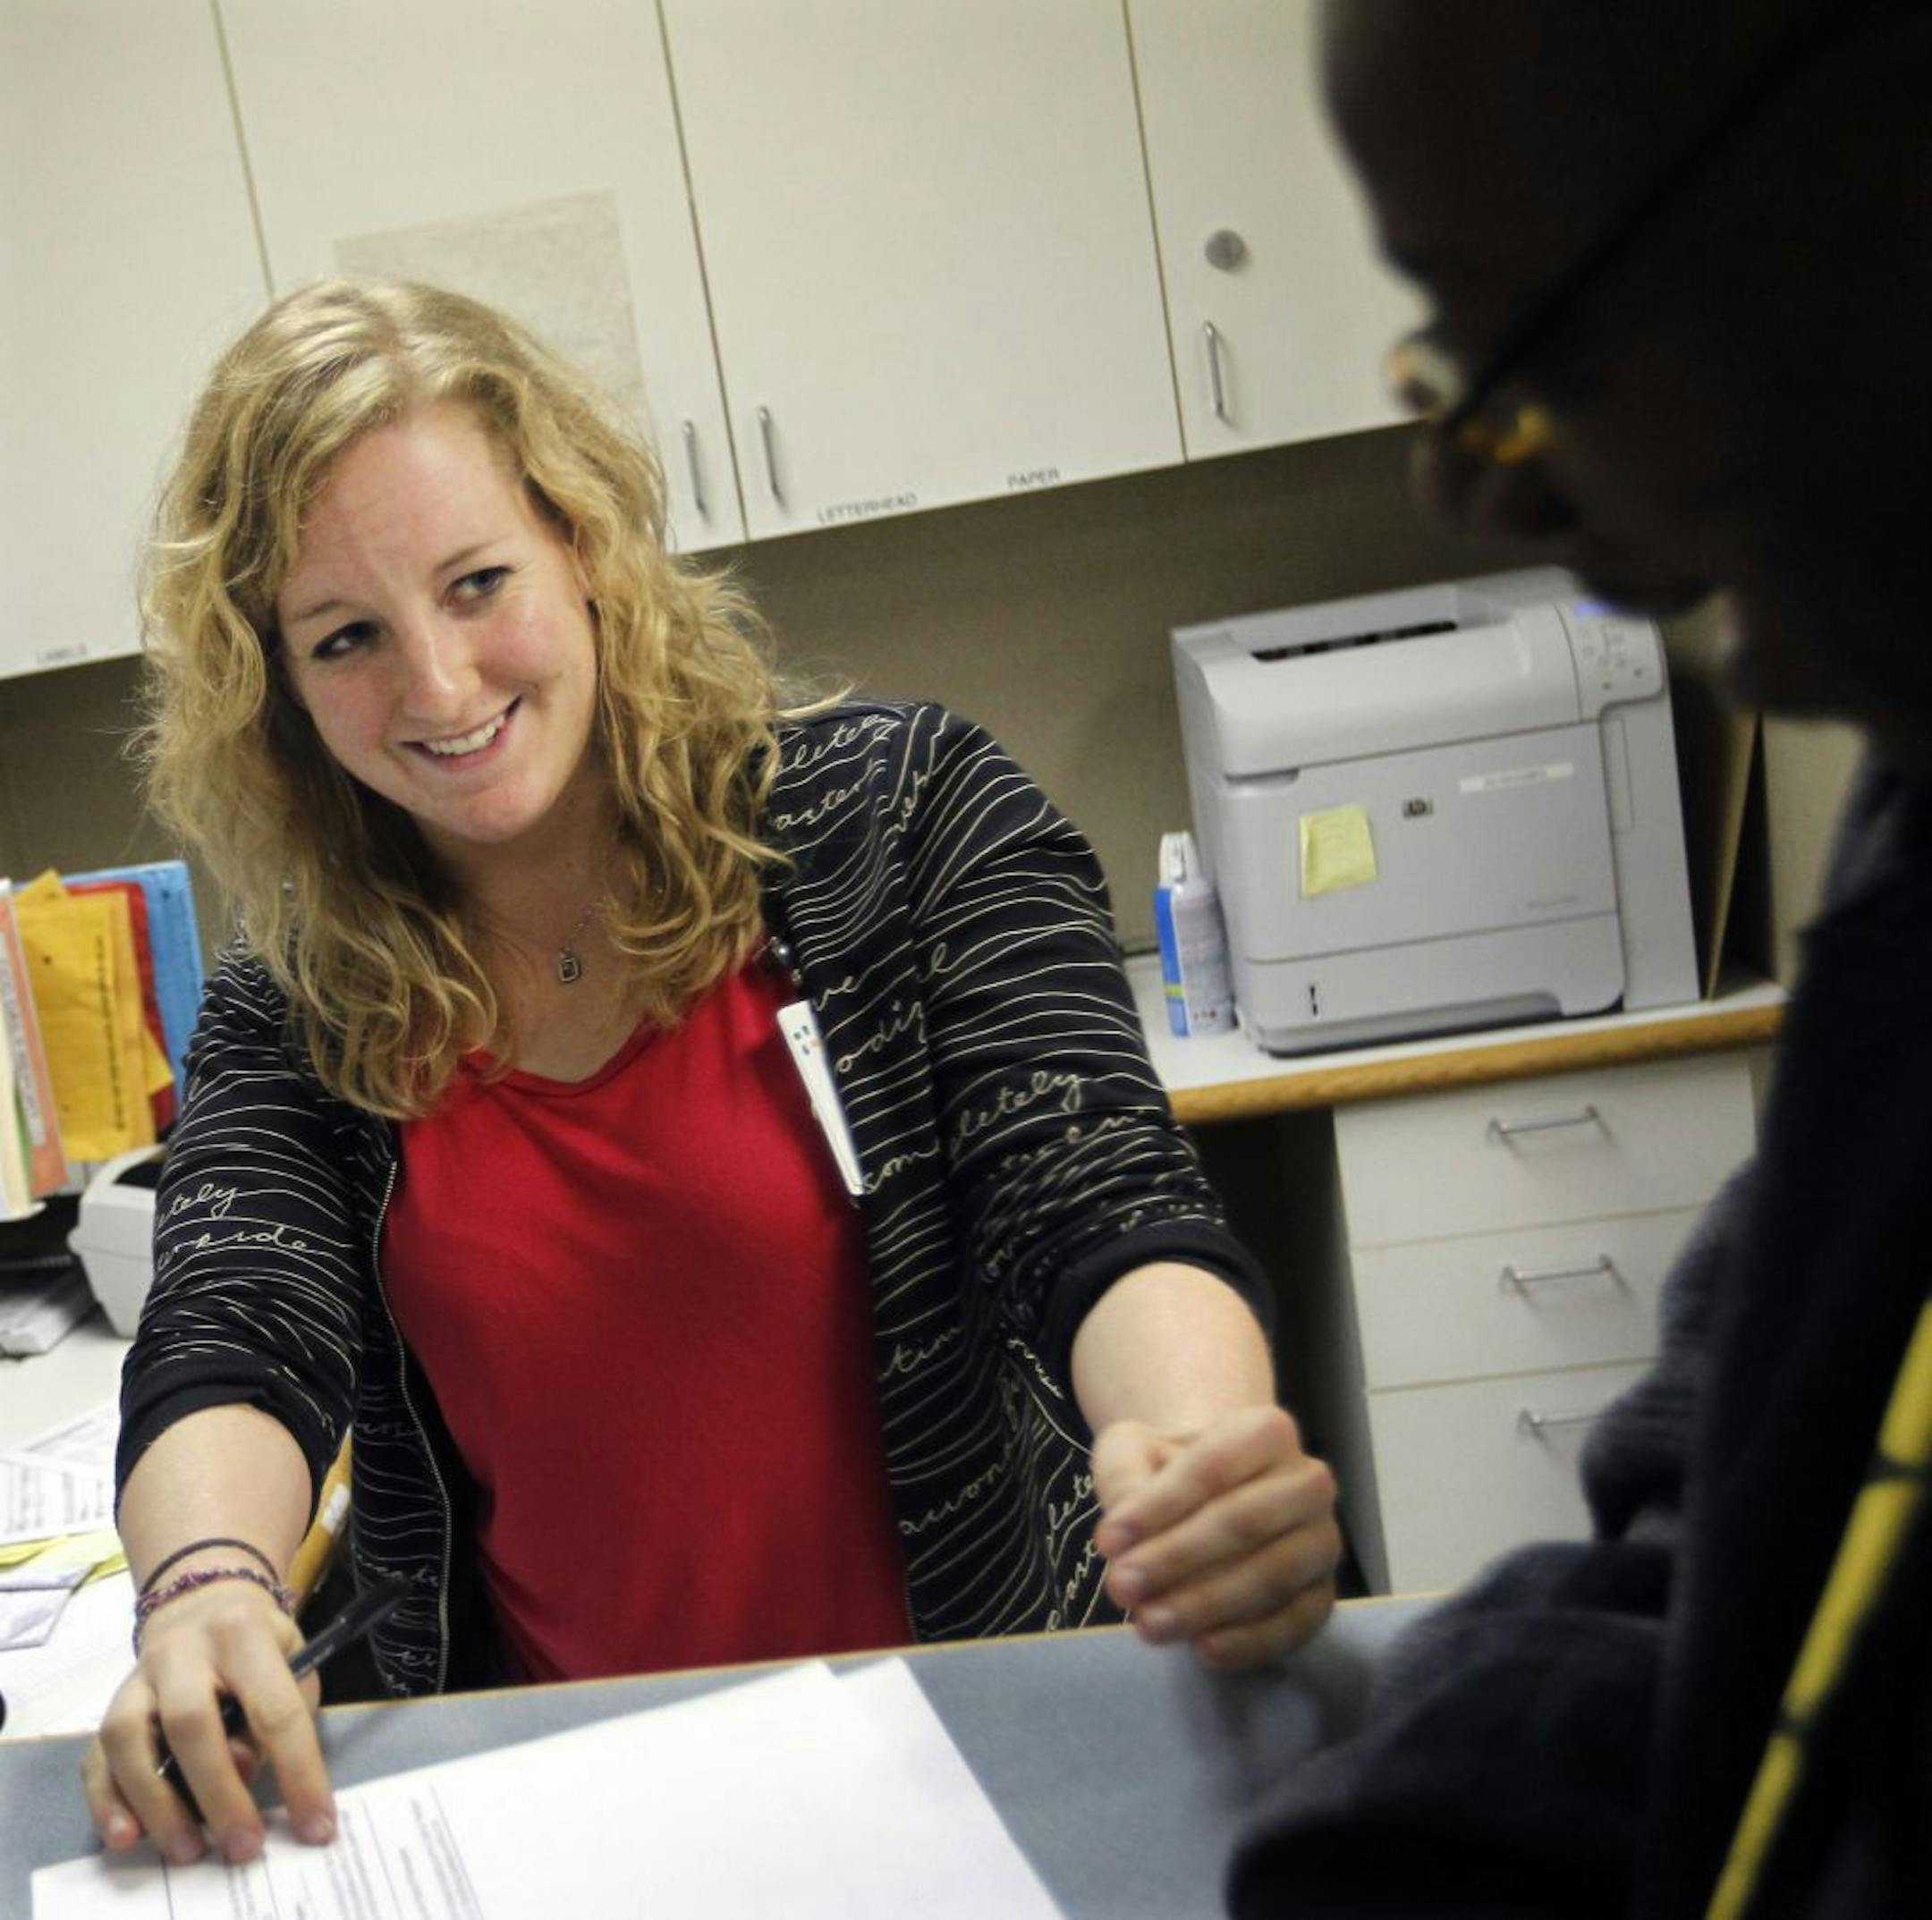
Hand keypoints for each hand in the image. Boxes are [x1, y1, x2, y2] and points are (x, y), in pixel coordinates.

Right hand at [82, 1573, 332, 1865]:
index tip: (316, 1825)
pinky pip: (96, 1759)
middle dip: (218, 1793)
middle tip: (243, 1847)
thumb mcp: (293, 1658)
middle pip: (190, 1722)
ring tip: (186, 1849)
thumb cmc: (260, 1641)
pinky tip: (127, 1836)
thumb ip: (283, 1710)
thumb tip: (243, 1772)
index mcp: (244, 1633)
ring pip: (129, 1740)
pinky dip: (108, 1802)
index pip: (273, 1707)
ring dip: (156, 1804)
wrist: (202, 1601)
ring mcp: (137, 1678)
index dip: (298, 1770)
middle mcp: (182, 1651)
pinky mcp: (108, 1706)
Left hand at [1091, 1404, 1339, 1668]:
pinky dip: (1250, 1641)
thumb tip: (1120, 1538)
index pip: (1212, 1466)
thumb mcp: (1132, 1450)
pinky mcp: (1322, 1594)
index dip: (1159, 1506)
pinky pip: (1296, 1623)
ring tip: (1148, 1623)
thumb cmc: (1168, 1468)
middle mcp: (1308, 1480)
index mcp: (1266, 1429)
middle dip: (1177, 1558)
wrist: (1210, 1494)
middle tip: (1121, 1586)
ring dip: (1206, 1605)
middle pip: (1244, 1521)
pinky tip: (1203, 1649)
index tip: (1108, 1540)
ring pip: (1271, 1576)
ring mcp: (1321, 1540)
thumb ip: (1122, 1478)